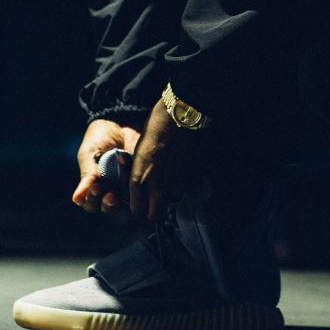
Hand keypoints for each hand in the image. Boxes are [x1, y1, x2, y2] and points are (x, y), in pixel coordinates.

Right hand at [73, 119, 140, 213]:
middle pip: (109, 209)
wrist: (119, 122)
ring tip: (121, 176)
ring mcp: (125, 186)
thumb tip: (76, 199)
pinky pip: (140, 186)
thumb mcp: (89, 154)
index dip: (93, 200)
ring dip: (123, 193)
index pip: (91, 205)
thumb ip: (86, 175)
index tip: (96, 188)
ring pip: (125, 202)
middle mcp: (109, 190)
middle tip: (111, 195)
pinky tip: (128, 162)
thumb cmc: (98, 139)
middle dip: (109, 204)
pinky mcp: (140, 178)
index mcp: (92, 187)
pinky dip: (135, 178)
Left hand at [128, 99, 202, 221]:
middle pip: (154, 215)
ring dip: (172, 193)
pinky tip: (185, 166)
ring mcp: (176, 184)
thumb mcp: (141, 150)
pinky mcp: (193, 179)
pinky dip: (186, 181)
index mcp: (138, 178)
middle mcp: (156, 186)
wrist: (182, 114)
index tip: (142, 202)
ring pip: (173, 200)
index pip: (136, 209)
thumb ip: (141, 171)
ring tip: (172, 176)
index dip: (138, 206)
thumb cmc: (157, 125)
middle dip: (154, 209)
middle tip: (156, 199)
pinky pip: (187, 188)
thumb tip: (146, 182)